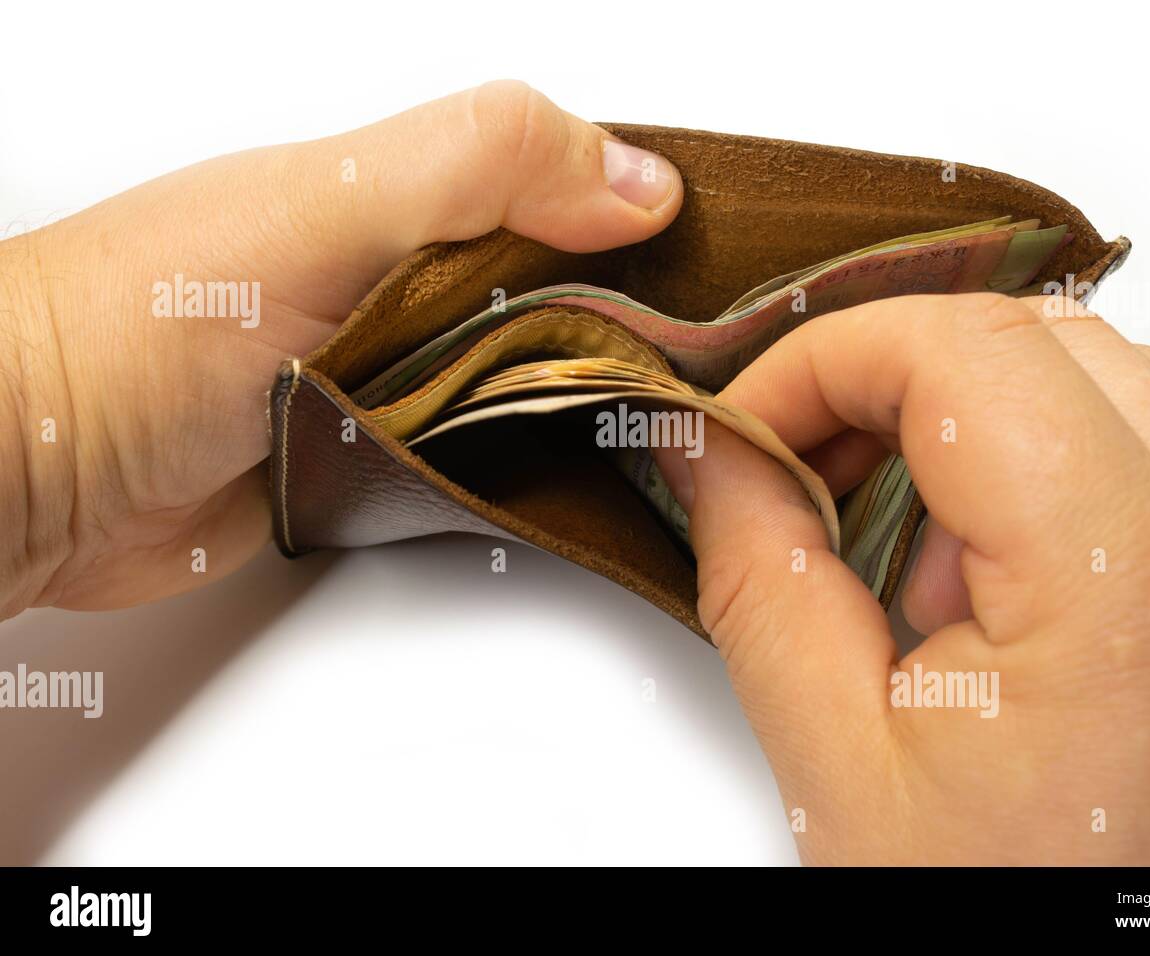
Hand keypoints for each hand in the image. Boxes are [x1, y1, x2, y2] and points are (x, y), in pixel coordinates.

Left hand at [0, 81, 681, 617]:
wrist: (39, 465)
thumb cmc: (148, 317)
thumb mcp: (330, 201)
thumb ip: (480, 165)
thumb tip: (640, 176)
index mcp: (414, 196)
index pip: (572, 186)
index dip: (657, 217)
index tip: (740, 268)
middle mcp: (419, 281)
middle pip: (572, 292)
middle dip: (645, 323)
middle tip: (729, 367)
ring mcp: (406, 376)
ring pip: (540, 384)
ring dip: (598, 405)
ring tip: (686, 429)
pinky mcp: (388, 465)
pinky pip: (486, 462)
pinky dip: (536, 471)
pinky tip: (589, 479)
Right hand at [660, 293, 1149, 863]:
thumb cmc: (1023, 926)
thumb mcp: (844, 772)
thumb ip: (759, 579)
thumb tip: (712, 453)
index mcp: (1135, 593)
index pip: (963, 352)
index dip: (822, 360)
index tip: (748, 424)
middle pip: (1038, 338)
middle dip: (889, 380)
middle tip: (801, 468)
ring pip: (1104, 375)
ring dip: (967, 418)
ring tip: (895, 545)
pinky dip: (1042, 461)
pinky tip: (983, 572)